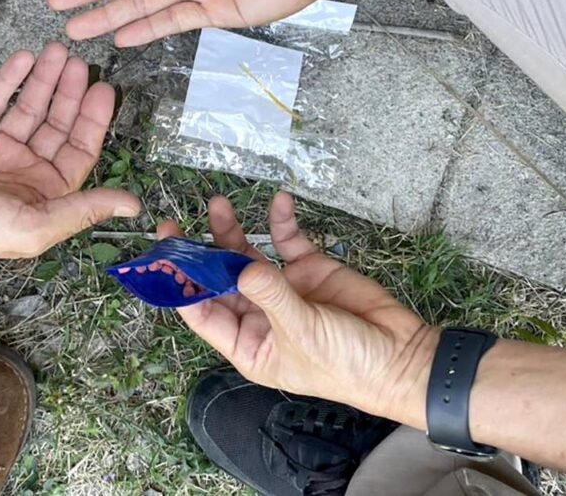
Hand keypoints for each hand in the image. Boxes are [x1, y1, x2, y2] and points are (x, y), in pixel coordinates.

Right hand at [0, 43, 140, 269]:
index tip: (105, 88)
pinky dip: (8, 79)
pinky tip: (24, 58)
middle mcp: (22, 171)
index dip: (94, 120)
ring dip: (43, 81)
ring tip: (58, 52)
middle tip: (81, 63)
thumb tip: (134, 206)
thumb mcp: (35, 225)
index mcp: (44, 195)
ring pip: (26, 108)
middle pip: (56, 124)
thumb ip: (85, 209)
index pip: (79, 150)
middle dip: (70, 94)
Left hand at [159, 192, 437, 425]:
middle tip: (175, 225)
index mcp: (249, 344)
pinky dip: (281, 221)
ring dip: (232, 232)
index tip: (164, 258)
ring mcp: (283, 289)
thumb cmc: (346, 363)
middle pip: (219, 279)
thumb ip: (270, 295)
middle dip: (199, 253)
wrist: (401, 354)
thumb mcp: (303, 333)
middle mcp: (260, 315)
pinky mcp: (309, 269)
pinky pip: (288, 240)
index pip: (203, 313)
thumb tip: (239, 265)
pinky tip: (279, 202)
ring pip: (247, 256)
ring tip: (218, 204)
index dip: (181, 286)